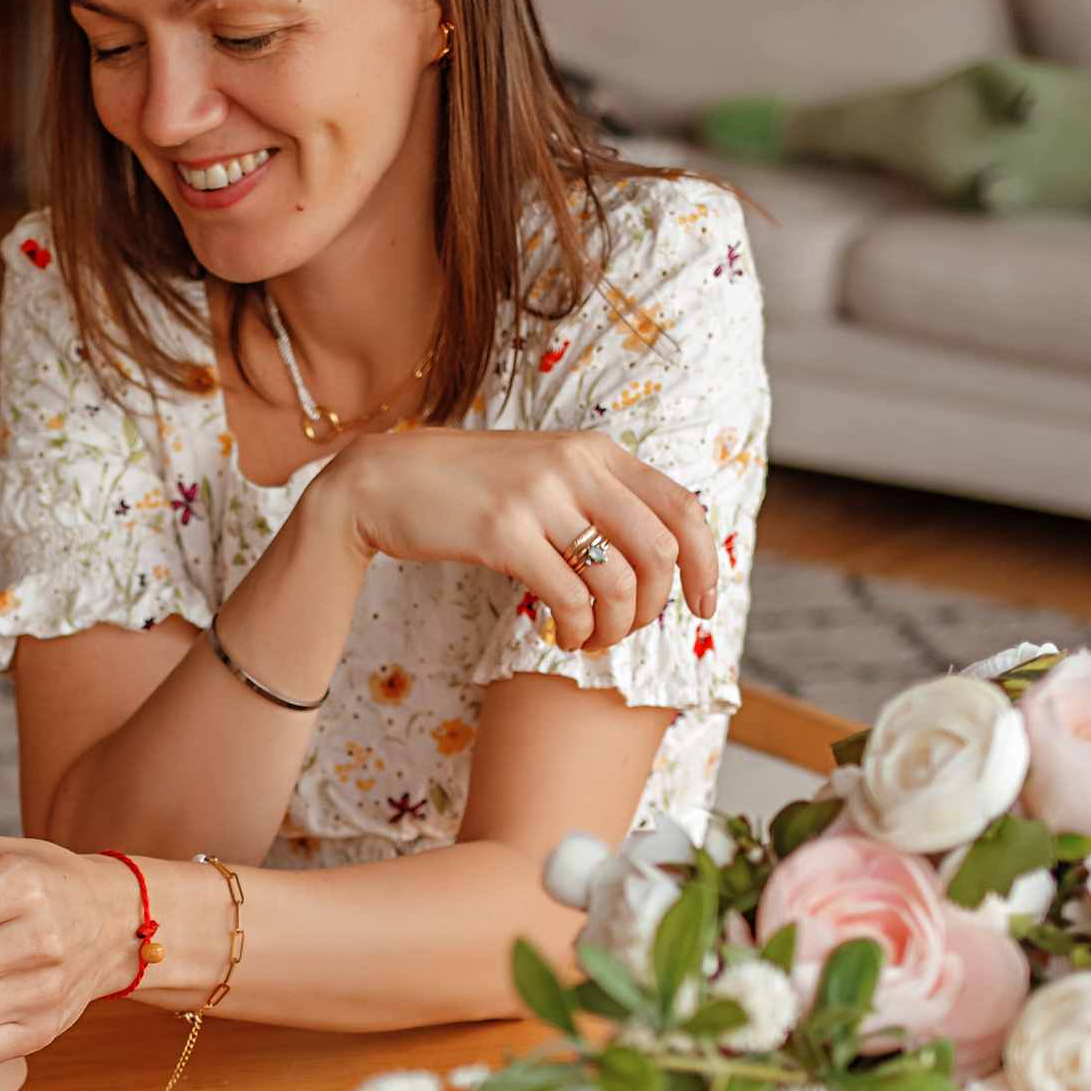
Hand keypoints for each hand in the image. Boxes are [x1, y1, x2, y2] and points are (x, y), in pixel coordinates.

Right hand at [311, 423, 715, 655]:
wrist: (386, 481)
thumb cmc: (469, 487)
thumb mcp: (545, 474)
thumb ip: (598, 499)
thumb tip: (659, 557)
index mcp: (596, 451)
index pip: (683, 508)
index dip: (705, 565)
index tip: (703, 606)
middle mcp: (576, 466)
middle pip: (659, 552)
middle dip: (654, 607)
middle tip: (627, 629)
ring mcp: (539, 497)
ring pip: (618, 582)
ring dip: (614, 628)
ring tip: (591, 639)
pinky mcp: (502, 532)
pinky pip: (569, 598)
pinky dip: (577, 630)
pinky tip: (563, 636)